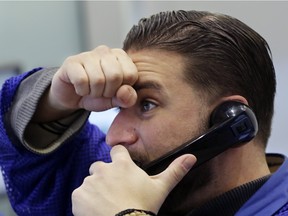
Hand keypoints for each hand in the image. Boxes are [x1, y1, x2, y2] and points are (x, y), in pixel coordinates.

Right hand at [49, 45, 137, 112]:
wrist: (72, 96)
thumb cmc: (98, 94)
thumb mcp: (116, 100)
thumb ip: (127, 98)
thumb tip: (126, 91)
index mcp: (121, 57)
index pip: (131, 75)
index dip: (122, 89)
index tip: (114, 89)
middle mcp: (106, 51)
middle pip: (115, 76)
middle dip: (107, 92)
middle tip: (100, 91)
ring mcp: (88, 54)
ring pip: (98, 80)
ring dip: (94, 92)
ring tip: (90, 89)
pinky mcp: (71, 62)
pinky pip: (82, 80)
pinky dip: (82, 90)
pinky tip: (79, 87)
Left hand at [71, 145, 195, 215]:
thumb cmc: (143, 207)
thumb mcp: (161, 188)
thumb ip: (175, 170)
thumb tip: (191, 156)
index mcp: (122, 164)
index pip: (117, 150)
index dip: (118, 158)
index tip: (122, 169)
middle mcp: (104, 169)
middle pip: (100, 166)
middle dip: (105, 176)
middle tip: (114, 191)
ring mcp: (90, 182)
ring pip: (90, 181)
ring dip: (95, 189)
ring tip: (106, 204)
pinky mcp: (78, 195)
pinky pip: (79, 194)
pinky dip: (85, 201)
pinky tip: (95, 211)